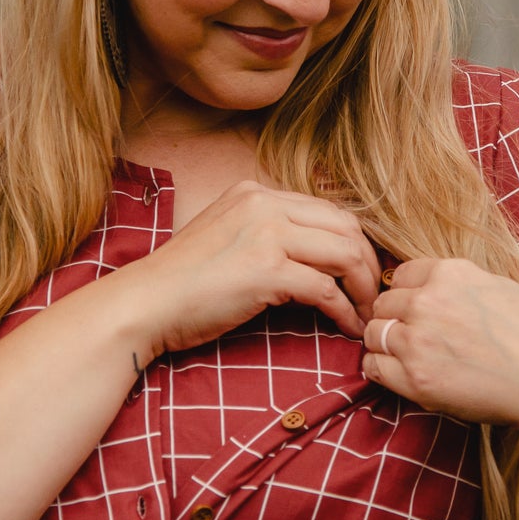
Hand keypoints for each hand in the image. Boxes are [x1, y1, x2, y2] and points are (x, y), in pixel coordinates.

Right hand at [114, 180, 382, 358]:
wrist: (144, 304)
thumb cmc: (182, 282)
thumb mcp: (225, 236)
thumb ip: (263, 232)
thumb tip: (312, 255)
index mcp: (254, 192)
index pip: (326, 209)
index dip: (354, 241)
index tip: (363, 271)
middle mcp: (263, 203)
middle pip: (345, 226)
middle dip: (368, 262)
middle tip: (374, 293)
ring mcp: (265, 234)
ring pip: (344, 253)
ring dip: (363, 287)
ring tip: (367, 312)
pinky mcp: (266, 270)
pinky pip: (326, 289)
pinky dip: (344, 311)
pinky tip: (347, 327)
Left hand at [360, 258, 518, 435]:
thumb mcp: (498, 288)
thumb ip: (458, 285)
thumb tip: (428, 287)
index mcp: (450, 272)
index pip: (400, 275)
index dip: (406, 295)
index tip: (414, 311)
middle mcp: (428, 301)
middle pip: (382, 304)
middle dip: (391, 319)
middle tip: (410, 338)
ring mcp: (418, 340)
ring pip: (373, 334)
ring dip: (384, 344)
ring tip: (406, 358)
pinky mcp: (417, 379)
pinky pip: (375, 367)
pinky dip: (382, 370)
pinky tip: (401, 375)